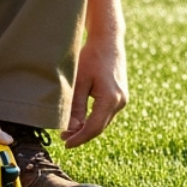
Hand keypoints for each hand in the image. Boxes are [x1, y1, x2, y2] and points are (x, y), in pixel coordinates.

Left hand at [63, 32, 127, 148]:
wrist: (108, 41)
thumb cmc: (91, 57)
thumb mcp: (79, 82)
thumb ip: (76, 106)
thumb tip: (72, 128)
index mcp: (110, 99)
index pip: (94, 128)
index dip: (80, 138)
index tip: (66, 145)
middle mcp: (120, 101)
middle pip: (100, 127)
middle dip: (82, 135)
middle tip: (64, 138)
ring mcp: (122, 99)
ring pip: (103, 121)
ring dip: (88, 127)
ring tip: (69, 130)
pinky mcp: (121, 96)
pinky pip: (106, 113)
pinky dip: (94, 119)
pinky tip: (82, 119)